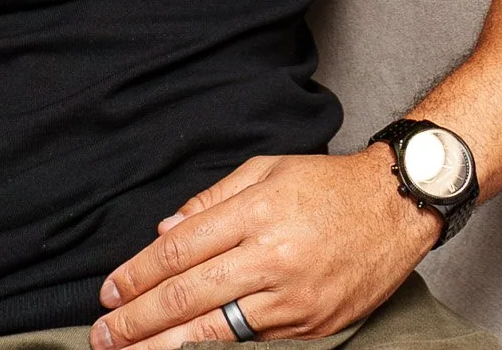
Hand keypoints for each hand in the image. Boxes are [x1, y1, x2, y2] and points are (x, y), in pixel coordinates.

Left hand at [90, 148, 436, 348]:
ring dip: (164, 346)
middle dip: (138, 318)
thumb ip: (213, 200)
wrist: (399, 206)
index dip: (138, 273)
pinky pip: (252, 345)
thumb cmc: (330, 185)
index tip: (109, 291)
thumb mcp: (269, 169)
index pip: (181, 249)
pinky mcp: (312, 326)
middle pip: (189, 294)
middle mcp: (273, 255)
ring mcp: (293, 297)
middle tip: (103, 333)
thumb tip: (164, 232)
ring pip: (215, 331)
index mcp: (258, 211)